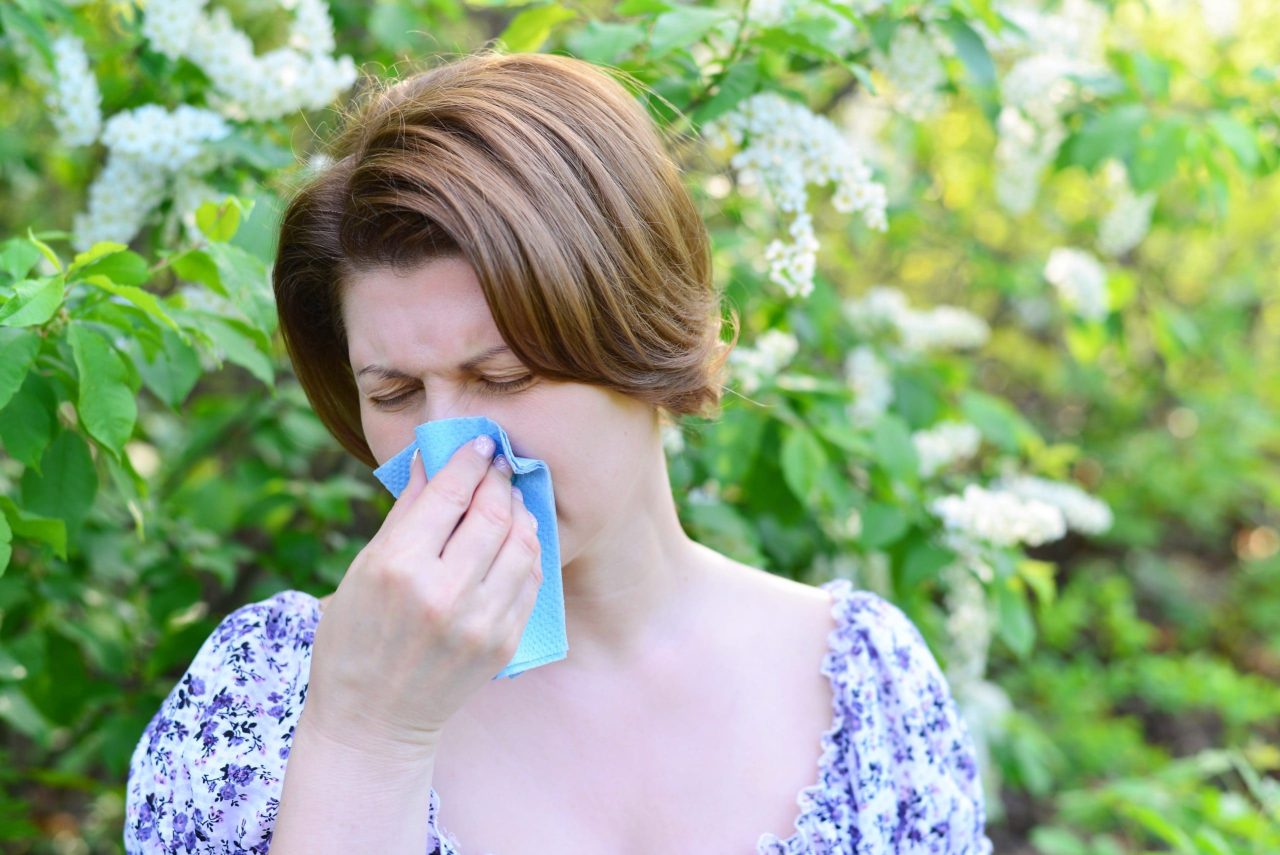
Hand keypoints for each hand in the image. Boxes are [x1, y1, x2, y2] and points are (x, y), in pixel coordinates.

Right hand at [301, 435, 541, 759]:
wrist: (373, 721)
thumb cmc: (354, 639)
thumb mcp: (364, 568)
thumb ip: (405, 511)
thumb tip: (432, 457)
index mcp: (399, 567)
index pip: (450, 494)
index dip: (471, 460)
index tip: (482, 443)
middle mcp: (443, 593)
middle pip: (493, 514)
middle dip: (500, 480)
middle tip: (501, 464)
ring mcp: (479, 622)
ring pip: (521, 544)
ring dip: (521, 511)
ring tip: (510, 498)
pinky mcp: (502, 643)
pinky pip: (529, 581)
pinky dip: (527, 550)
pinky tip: (517, 538)